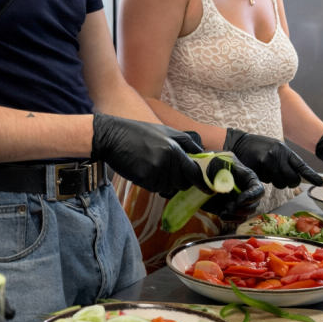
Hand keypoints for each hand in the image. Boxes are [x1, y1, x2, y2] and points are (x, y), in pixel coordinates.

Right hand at [91, 113, 208, 198]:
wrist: (112, 136)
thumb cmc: (138, 132)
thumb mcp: (164, 130)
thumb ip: (184, 143)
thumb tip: (201, 154)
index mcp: (175, 147)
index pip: (194, 171)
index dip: (202, 183)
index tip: (209, 191)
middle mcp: (168, 159)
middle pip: (183, 183)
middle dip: (179, 181)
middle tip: (167, 172)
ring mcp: (156, 170)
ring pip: (169, 188)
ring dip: (164, 183)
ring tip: (152, 167)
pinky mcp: (144, 178)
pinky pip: (155, 189)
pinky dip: (152, 184)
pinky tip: (144, 171)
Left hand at [201, 156, 264, 224]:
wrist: (197, 175)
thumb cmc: (209, 165)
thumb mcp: (215, 166)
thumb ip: (221, 175)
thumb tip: (226, 188)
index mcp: (247, 178)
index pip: (258, 190)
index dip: (251, 196)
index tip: (239, 200)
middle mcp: (245, 190)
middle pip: (254, 204)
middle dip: (243, 208)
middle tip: (229, 207)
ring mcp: (238, 201)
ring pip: (246, 213)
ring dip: (237, 215)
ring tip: (224, 210)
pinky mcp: (230, 209)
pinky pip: (236, 218)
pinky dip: (231, 219)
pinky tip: (221, 215)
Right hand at [223, 128, 322, 188]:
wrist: (240, 144)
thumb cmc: (260, 146)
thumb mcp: (276, 147)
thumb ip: (287, 159)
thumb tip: (299, 175)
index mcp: (285, 150)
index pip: (301, 165)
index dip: (311, 175)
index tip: (320, 182)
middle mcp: (278, 157)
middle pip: (292, 179)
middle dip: (291, 182)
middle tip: (286, 179)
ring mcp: (268, 164)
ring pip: (280, 183)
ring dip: (278, 181)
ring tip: (270, 171)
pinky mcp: (258, 170)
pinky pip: (269, 182)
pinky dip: (267, 179)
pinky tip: (262, 170)